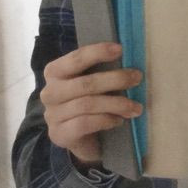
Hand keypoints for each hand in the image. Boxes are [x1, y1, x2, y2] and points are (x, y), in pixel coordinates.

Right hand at [40, 42, 142, 163]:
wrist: (79, 138)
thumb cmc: (88, 102)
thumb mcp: (91, 82)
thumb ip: (100, 69)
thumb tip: (127, 57)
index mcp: (54, 72)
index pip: (76, 58)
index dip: (98, 52)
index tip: (120, 49)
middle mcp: (50, 92)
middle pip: (85, 83)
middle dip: (115, 79)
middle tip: (137, 78)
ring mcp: (53, 115)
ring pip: (88, 104)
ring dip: (117, 104)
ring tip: (135, 107)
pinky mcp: (59, 134)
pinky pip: (85, 123)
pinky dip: (106, 120)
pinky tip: (119, 120)